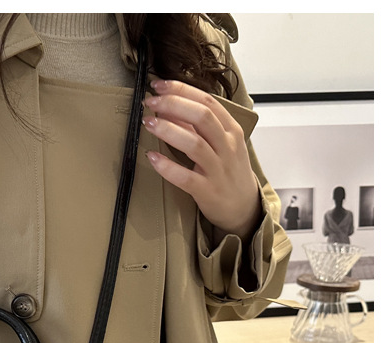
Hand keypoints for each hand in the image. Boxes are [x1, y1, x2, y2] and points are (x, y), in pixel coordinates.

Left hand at [142, 79, 261, 242]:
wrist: (243, 207)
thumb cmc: (228, 172)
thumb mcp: (222, 144)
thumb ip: (199, 127)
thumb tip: (171, 107)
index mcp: (231, 130)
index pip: (208, 101)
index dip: (182, 90)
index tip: (160, 84)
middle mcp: (227, 146)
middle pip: (202, 117)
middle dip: (173, 105)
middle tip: (150, 102)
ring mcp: (218, 169)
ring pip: (194, 144)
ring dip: (168, 130)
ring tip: (148, 122)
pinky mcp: (207, 191)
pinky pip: (185, 177)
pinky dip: (167, 166)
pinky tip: (151, 156)